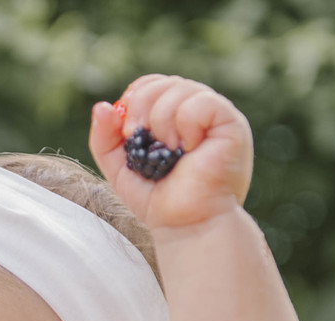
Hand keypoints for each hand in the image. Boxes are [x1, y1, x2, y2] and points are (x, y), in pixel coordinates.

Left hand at [89, 75, 253, 231]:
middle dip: (141, 106)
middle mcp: (197, 111)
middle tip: (137, 137)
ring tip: (169, 152)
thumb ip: (104, 137)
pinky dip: (186, 124)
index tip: (127, 129)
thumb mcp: (120, 168)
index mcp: (175, 116)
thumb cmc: (158, 200)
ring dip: (162, 121)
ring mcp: (217, 115)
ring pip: (181, 88)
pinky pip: (202, 102)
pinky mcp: (232, 123)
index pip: (153, 83)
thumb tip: (102, 105)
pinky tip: (189, 149)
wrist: (186, 225)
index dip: (135, 97)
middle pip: (164, 82)